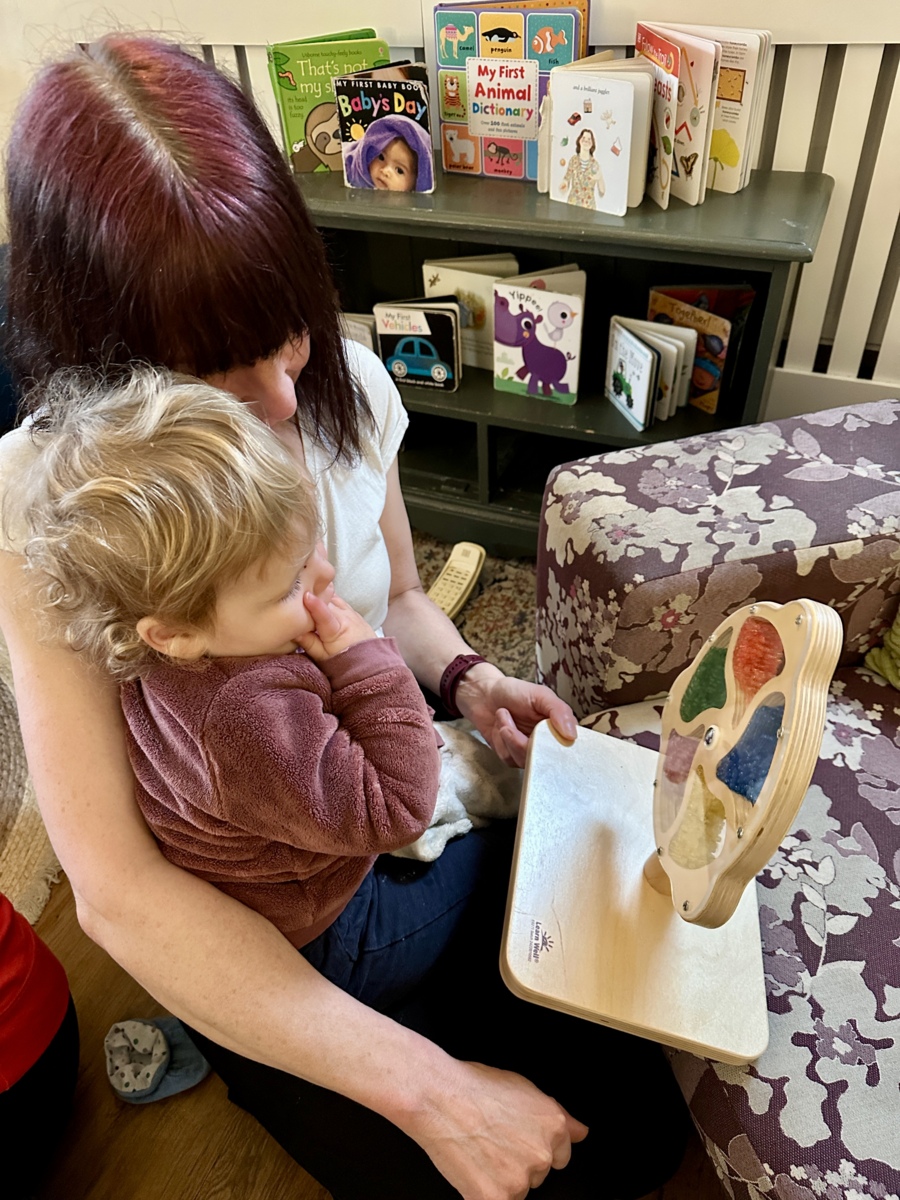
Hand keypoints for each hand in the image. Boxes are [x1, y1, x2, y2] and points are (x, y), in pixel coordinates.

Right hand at [295, 593, 376, 662]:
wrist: (370, 662)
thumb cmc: (344, 662)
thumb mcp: (323, 658)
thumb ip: (309, 643)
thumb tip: (293, 631)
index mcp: (337, 630)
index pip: (325, 615)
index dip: (315, 605)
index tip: (306, 595)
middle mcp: (345, 617)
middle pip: (326, 602)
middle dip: (311, 597)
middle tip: (295, 595)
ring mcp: (351, 612)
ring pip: (332, 598)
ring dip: (320, 596)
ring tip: (306, 595)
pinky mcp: (353, 611)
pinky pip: (338, 600)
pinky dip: (328, 598)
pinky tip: (320, 599)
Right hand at [411, 1059, 587, 1199]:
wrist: (439, 1098)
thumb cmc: (475, 1088)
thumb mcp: (524, 1088)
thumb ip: (558, 1115)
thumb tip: (581, 1132)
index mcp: (553, 1126)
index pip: (559, 1155)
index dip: (534, 1147)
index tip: (517, 1140)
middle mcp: (542, 1154)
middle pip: (538, 1173)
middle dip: (519, 1162)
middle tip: (494, 1141)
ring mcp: (520, 1179)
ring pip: (518, 1190)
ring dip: (502, 1179)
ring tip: (481, 1150)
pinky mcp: (496, 1198)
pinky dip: (485, 1192)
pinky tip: (473, 1169)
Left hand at [454, 666, 576, 767]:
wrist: (484, 695)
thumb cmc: (513, 692)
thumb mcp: (540, 694)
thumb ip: (559, 710)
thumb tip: (572, 734)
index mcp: (560, 727)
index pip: (570, 748)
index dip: (559, 749)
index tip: (542, 738)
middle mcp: (547, 742)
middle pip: (546, 759)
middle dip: (524, 743)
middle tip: (510, 724)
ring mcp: (530, 751)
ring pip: (526, 761)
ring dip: (509, 738)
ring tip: (504, 716)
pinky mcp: (513, 757)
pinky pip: (510, 760)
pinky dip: (501, 742)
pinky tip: (499, 726)